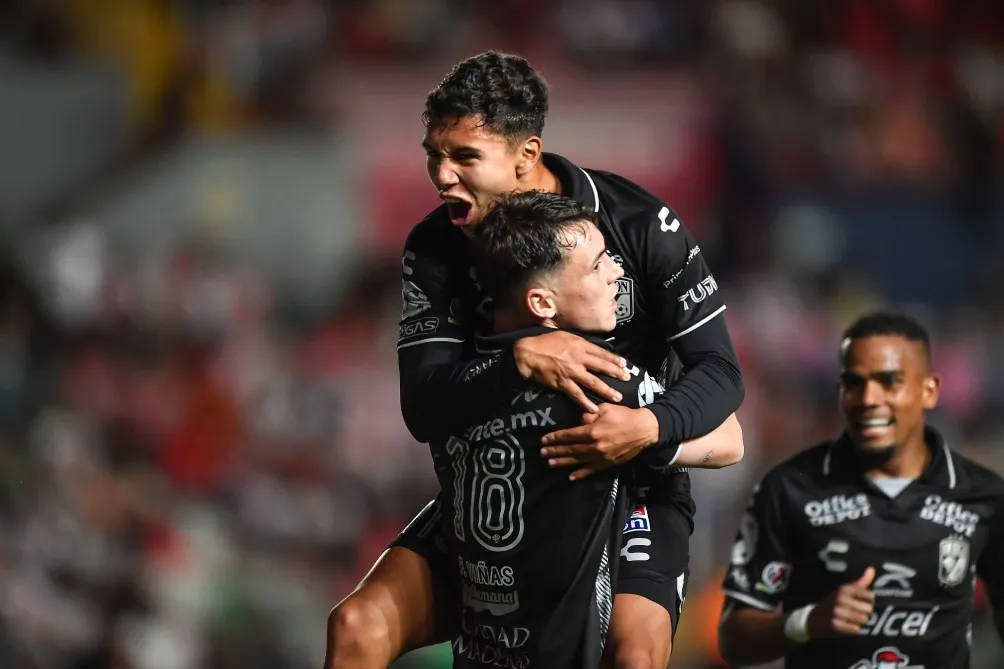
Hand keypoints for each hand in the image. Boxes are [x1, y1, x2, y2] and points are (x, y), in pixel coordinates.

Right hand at [513, 331, 628, 412]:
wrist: (526, 353)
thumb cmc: (543, 342)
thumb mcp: (563, 334)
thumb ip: (576, 340)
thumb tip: (587, 344)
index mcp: (580, 345)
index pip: (602, 352)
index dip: (614, 359)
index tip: (624, 364)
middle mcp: (579, 358)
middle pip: (602, 367)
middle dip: (616, 373)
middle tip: (627, 379)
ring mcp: (571, 372)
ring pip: (593, 382)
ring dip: (606, 390)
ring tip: (617, 397)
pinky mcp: (562, 383)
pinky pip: (577, 395)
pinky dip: (585, 403)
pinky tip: (593, 409)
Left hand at [540, 405, 659, 479]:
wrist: (644, 430)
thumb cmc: (624, 416)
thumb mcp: (605, 409)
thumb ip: (589, 415)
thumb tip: (578, 422)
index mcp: (592, 431)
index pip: (569, 435)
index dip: (555, 437)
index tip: (544, 439)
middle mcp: (594, 446)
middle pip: (570, 449)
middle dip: (555, 450)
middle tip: (542, 452)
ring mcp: (601, 457)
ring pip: (577, 461)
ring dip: (562, 462)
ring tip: (550, 463)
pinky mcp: (608, 464)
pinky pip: (591, 470)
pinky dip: (580, 474)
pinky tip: (570, 477)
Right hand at [807, 567, 875, 638]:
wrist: (814, 618)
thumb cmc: (834, 603)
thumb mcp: (846, 590)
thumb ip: (861, 581)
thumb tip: (871, 569)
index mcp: (844, 589)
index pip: (870, 595)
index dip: (869, 601)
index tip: (862, 603)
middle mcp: (840, 598)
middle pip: (868, 609)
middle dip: (865, 613)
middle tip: (855, 613)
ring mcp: (837, 611)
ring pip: (863, 620)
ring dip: (859, 622)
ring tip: (850, 619)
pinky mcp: (835, 624)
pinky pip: (855, 629)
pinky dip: (853, 630)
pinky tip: (846, 626)